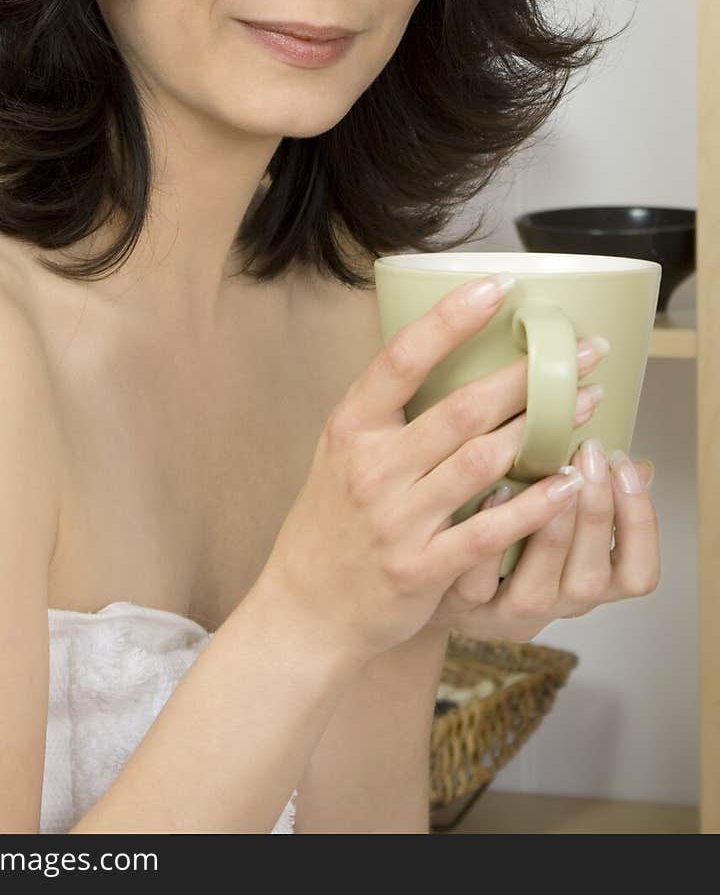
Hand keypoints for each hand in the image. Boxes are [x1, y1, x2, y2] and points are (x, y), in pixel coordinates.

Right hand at [260, 273, 621, 665]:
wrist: (306, 608)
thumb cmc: (333, 519)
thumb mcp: (342, 450)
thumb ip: (389, 408)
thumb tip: (449, 347)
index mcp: (351, 426)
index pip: (403, 358)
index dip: (451, 319)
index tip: (500, 286)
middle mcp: (372, 467)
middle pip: (462, 408)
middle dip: (529, 375)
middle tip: (583, 350)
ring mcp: (396, 520)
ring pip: (482, 462)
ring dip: (544, 429)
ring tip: (588, 404)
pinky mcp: (420, 569)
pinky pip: (487, 531)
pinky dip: (533, 506)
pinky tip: (569, 485)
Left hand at [428, 429, 658, 640]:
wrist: (427, 578)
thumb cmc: (500, 535)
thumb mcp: (551, 518)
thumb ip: (588, 495)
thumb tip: (636, 464)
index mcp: (584, 582)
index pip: (637, 575)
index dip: (640, 525)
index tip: (627, 466)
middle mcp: (551, 607)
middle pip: (589, 580)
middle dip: (595, 513)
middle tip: (590, 455)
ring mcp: (504, 614)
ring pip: (538, 591)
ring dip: (552, 531)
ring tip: (554, 474)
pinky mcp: (459, 608)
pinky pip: (477, 583)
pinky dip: (490, 541)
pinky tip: (494, 493)